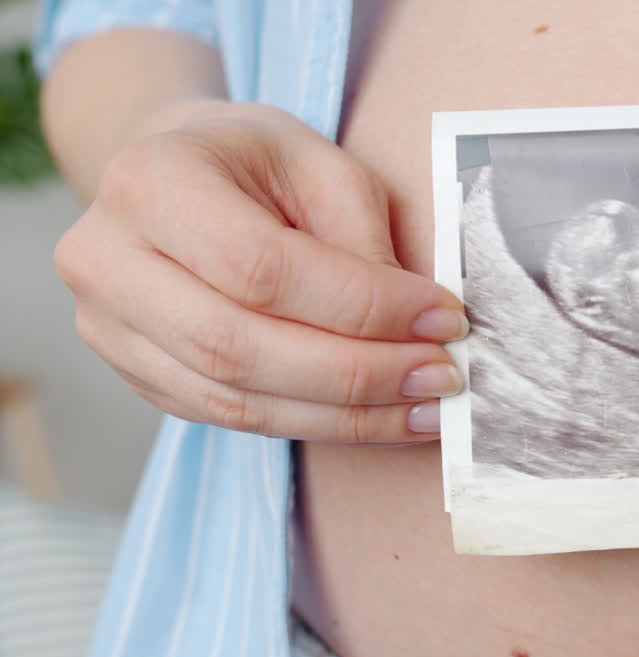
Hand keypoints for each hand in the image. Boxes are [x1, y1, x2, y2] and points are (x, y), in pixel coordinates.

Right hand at [55, 101, 466, 443]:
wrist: (174, 176)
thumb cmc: (254, 162)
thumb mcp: (319, 163)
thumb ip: (361, 239)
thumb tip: (416, 327)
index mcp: (151, 182)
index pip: (262, 268)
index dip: (362, 305)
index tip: (444, 318)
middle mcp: (106, 260)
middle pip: (240, 346)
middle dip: (358, 373)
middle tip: (441, 376)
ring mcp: (108, 329)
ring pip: (236, 400)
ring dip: (346, 415)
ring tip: (426, 408)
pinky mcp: (136, 375)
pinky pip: (231, 419)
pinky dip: (316, 424)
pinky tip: (381, 418)